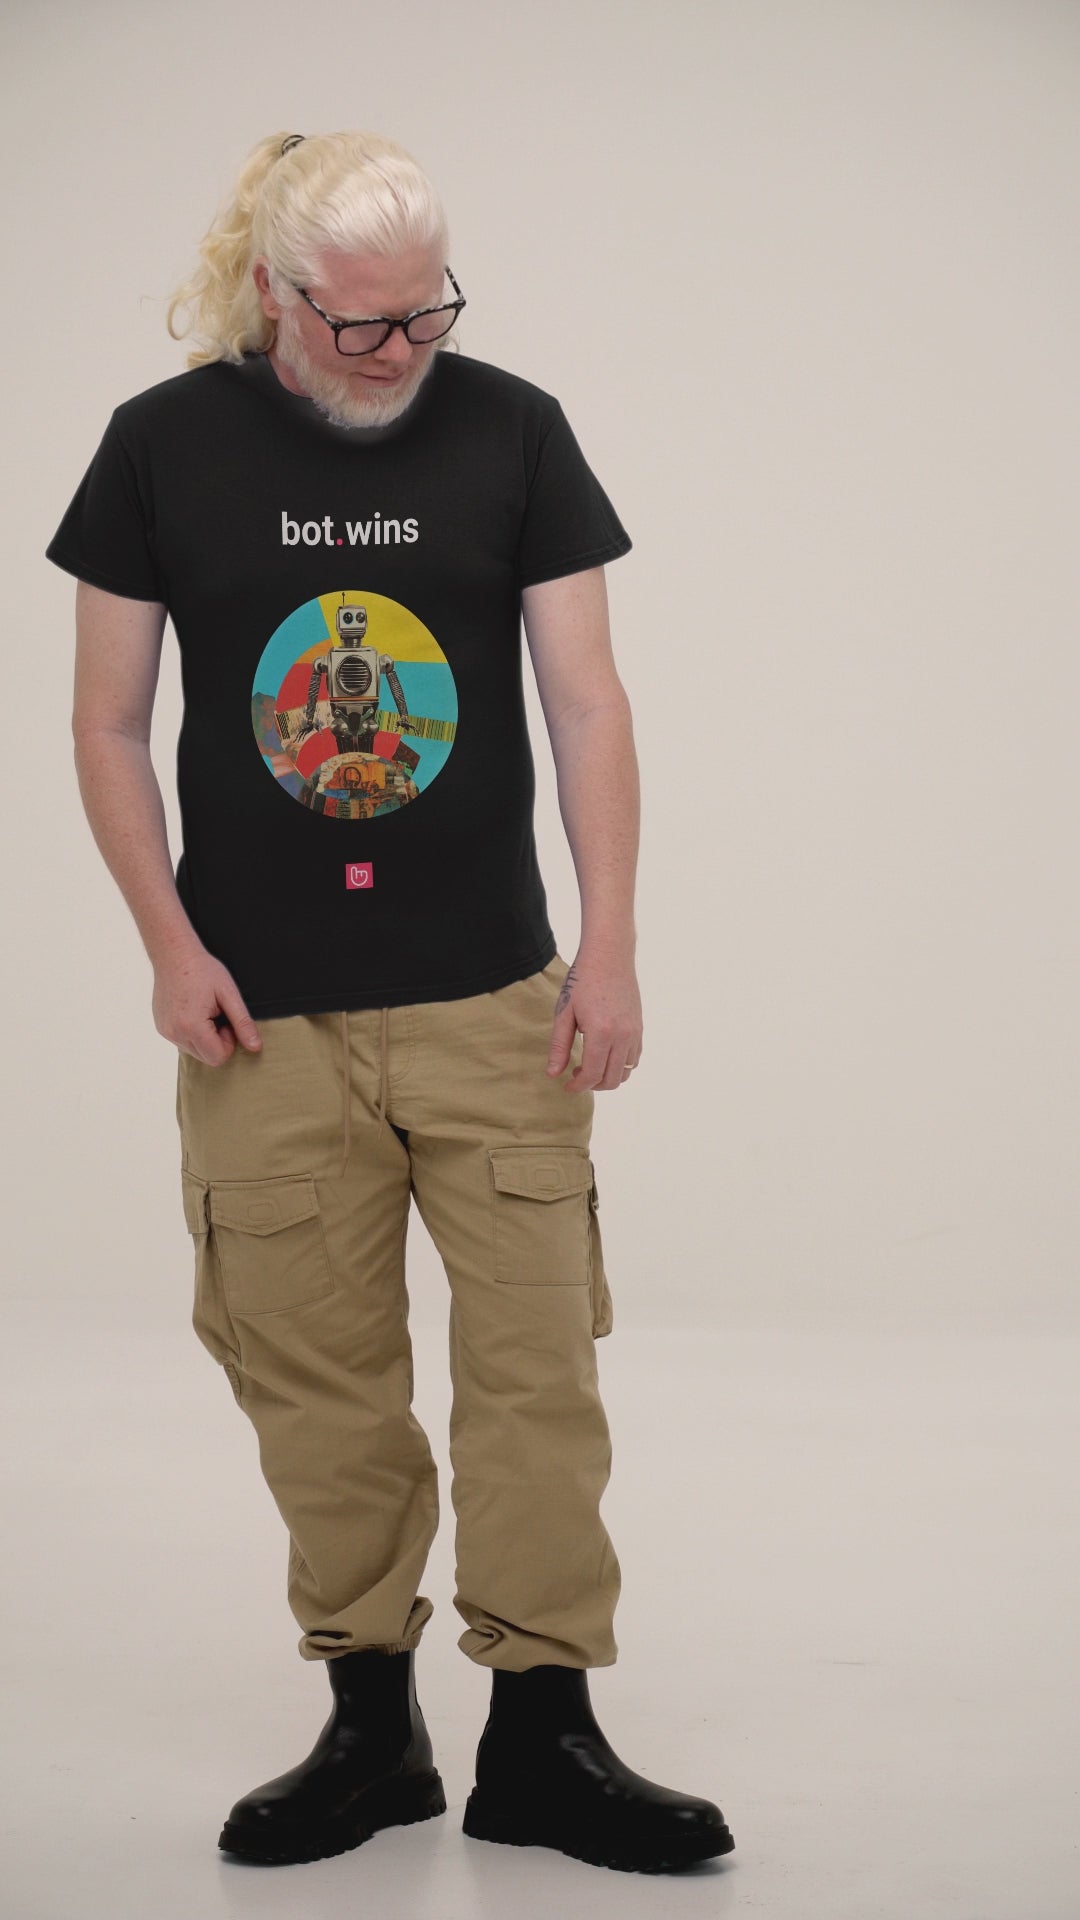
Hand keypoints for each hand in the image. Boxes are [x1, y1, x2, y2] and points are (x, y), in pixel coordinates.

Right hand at [153, 945, 261, 1064]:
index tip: (226, 1018)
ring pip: (195, 1051)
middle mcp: (174, 1033)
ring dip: (205, 1037)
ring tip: (204, 1010)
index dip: (228, 1041)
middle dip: (217, 1040)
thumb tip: (255, 1048)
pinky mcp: (161, 1028)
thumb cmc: (204, 970)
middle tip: (217, 1013)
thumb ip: (242, 1023)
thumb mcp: (229, 994)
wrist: (174, 954)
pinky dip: (193, 1032)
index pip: (218, 1057)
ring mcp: (165, 1031)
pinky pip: (183, 1041)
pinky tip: (193, 1009)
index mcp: (191, 1026)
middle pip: (207, 1057)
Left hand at [546, 952, 642, 1092]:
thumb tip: (553, 1074)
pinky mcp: (639, 1028)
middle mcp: (623, 1036)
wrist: (609, 956)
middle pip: (611, 1079)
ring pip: (625, 1072)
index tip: (566, 1086)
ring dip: (607, 1077)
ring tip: (589, 1066)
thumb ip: (559, 1046)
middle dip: (592, 1085)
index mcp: (601, 1032)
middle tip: (575, 1076)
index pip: (592, 1074)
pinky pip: (634, 1058)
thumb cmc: (582, 981)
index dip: (577, 1086)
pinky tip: (603, 1054)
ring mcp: (634, 1033)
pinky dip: (620, 1065)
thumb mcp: (565, 1013)